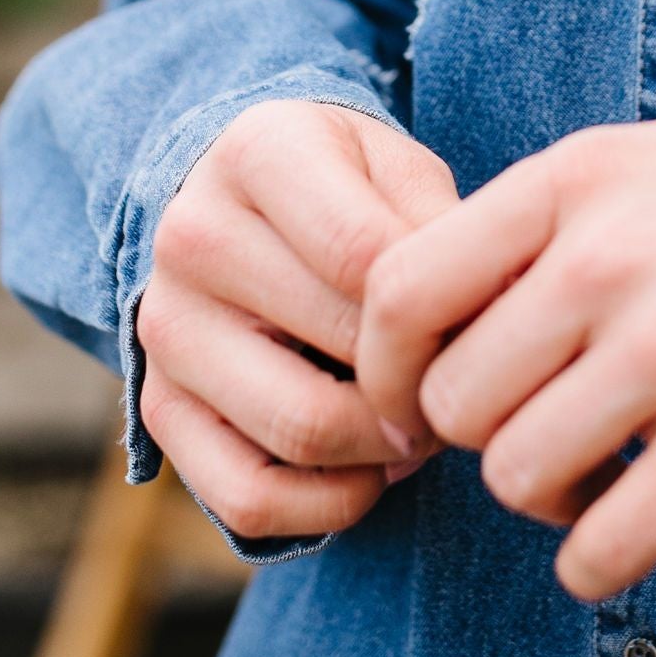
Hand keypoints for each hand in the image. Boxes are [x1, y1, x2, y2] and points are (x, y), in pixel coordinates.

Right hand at [136, 99, 459, 542]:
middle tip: (465, 386)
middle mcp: (193, 235)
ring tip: (423, 426)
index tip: (484, 328)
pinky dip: (330, 504)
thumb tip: (497, 318)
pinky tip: (370, 468)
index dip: (441, 311)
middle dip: (427, 383)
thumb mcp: (399, 168)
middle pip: (344, 347)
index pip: (368, 257)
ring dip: (388, 450)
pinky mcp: (158, 408)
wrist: (238, 202)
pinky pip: (249, 499)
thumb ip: (445, 228)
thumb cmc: (347, 186)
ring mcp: (165, 328)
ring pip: (301, 430)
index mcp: (258, 152)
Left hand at [354, 84, 655, 599]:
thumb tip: (442, 315)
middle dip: (482, 440)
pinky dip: (597, 560)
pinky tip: (637, 525)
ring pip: (514, 479)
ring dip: (544, 501)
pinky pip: (598, 550)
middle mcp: (606, 258)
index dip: (383, 369)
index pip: (398, 291)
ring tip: (601, 473)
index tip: (416, 406)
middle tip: (542, 434)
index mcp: (577, 178)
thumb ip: (554, 224)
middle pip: (450, 402)